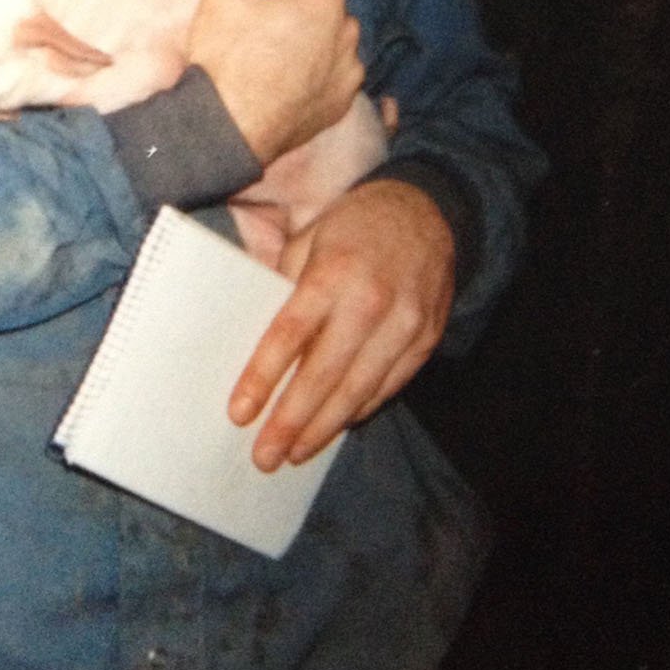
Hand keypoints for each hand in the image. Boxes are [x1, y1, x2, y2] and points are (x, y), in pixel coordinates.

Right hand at [187, 0, 364, 164]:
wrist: (228, 128)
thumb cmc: (228, 53)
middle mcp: (346, 31)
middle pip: (300, 1)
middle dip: (270, 2)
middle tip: (234, 16)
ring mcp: (345, 72)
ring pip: (312, 38)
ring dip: (288, 36)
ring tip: (252, 53)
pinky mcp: (337, 105)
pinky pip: (319, 74)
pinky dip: (300, 72)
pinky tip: (271, 79)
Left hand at [228, 179, 454, 469]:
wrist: (428, 212)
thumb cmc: (354, 225)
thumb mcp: (311, 237)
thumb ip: (285, 283)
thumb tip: (253, 332)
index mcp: (333, 272)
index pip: (290, 334)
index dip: (263, 377)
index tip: (240, 413)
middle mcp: (371, 302)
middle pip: (325, 375)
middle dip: (291, 422)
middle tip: (265, 457)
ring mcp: (405, 325)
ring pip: (359, 391)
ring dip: (324, 428)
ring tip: (295, 454)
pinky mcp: (426, 341)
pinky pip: (388, 387)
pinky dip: (359, 410)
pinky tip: (335, 426)